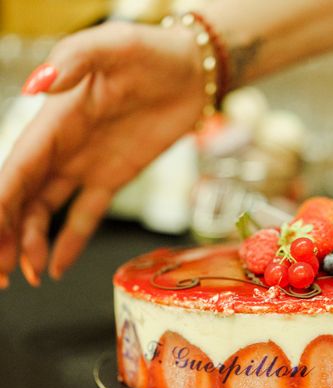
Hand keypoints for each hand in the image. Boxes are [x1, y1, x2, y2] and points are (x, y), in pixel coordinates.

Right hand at [0, 22, 204, 286]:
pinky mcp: (115, 176)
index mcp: (55, 118)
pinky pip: (88, 213)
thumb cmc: (153, 52)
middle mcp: (63, 145)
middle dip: (7, 233)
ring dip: (32, 242)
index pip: (17, 168)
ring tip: (28, 276)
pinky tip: (57, 267)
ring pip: (47, 209)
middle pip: (23, 194)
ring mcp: (87, 163)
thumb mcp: (112, 46)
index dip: (0, 204)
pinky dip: (71, 240)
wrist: (194, 71)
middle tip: (1, 273)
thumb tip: (35, 87)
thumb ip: (73, 62)